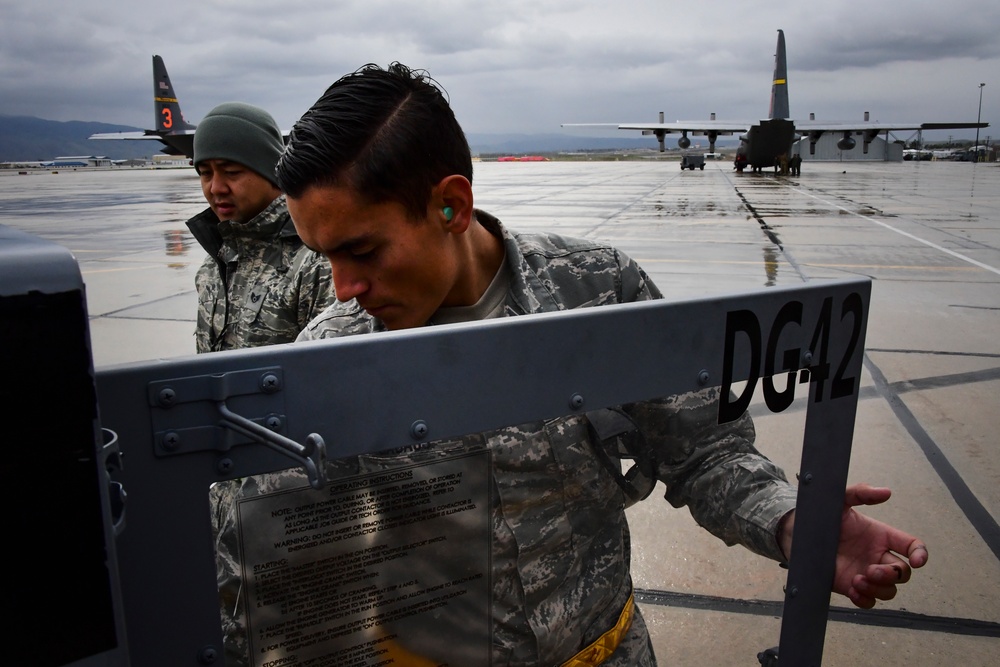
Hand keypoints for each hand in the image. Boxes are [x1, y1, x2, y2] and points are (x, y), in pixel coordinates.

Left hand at [832, 483, 927, 607]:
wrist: (799, 533)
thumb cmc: (823, 516)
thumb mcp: (841, 500)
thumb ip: (861, 493)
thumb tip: (886, 492)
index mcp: (881, 536)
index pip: (912, 546)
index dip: (920, 554)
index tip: (917, 561)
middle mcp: (877, 556)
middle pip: (903, 574)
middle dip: (892, 575)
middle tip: (870, 570)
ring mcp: (866, 573)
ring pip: (889, 590)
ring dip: (878, 589)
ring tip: (857, 579)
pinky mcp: (851, 586)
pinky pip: (868, 602)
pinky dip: (865, 600)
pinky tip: (853, 590)